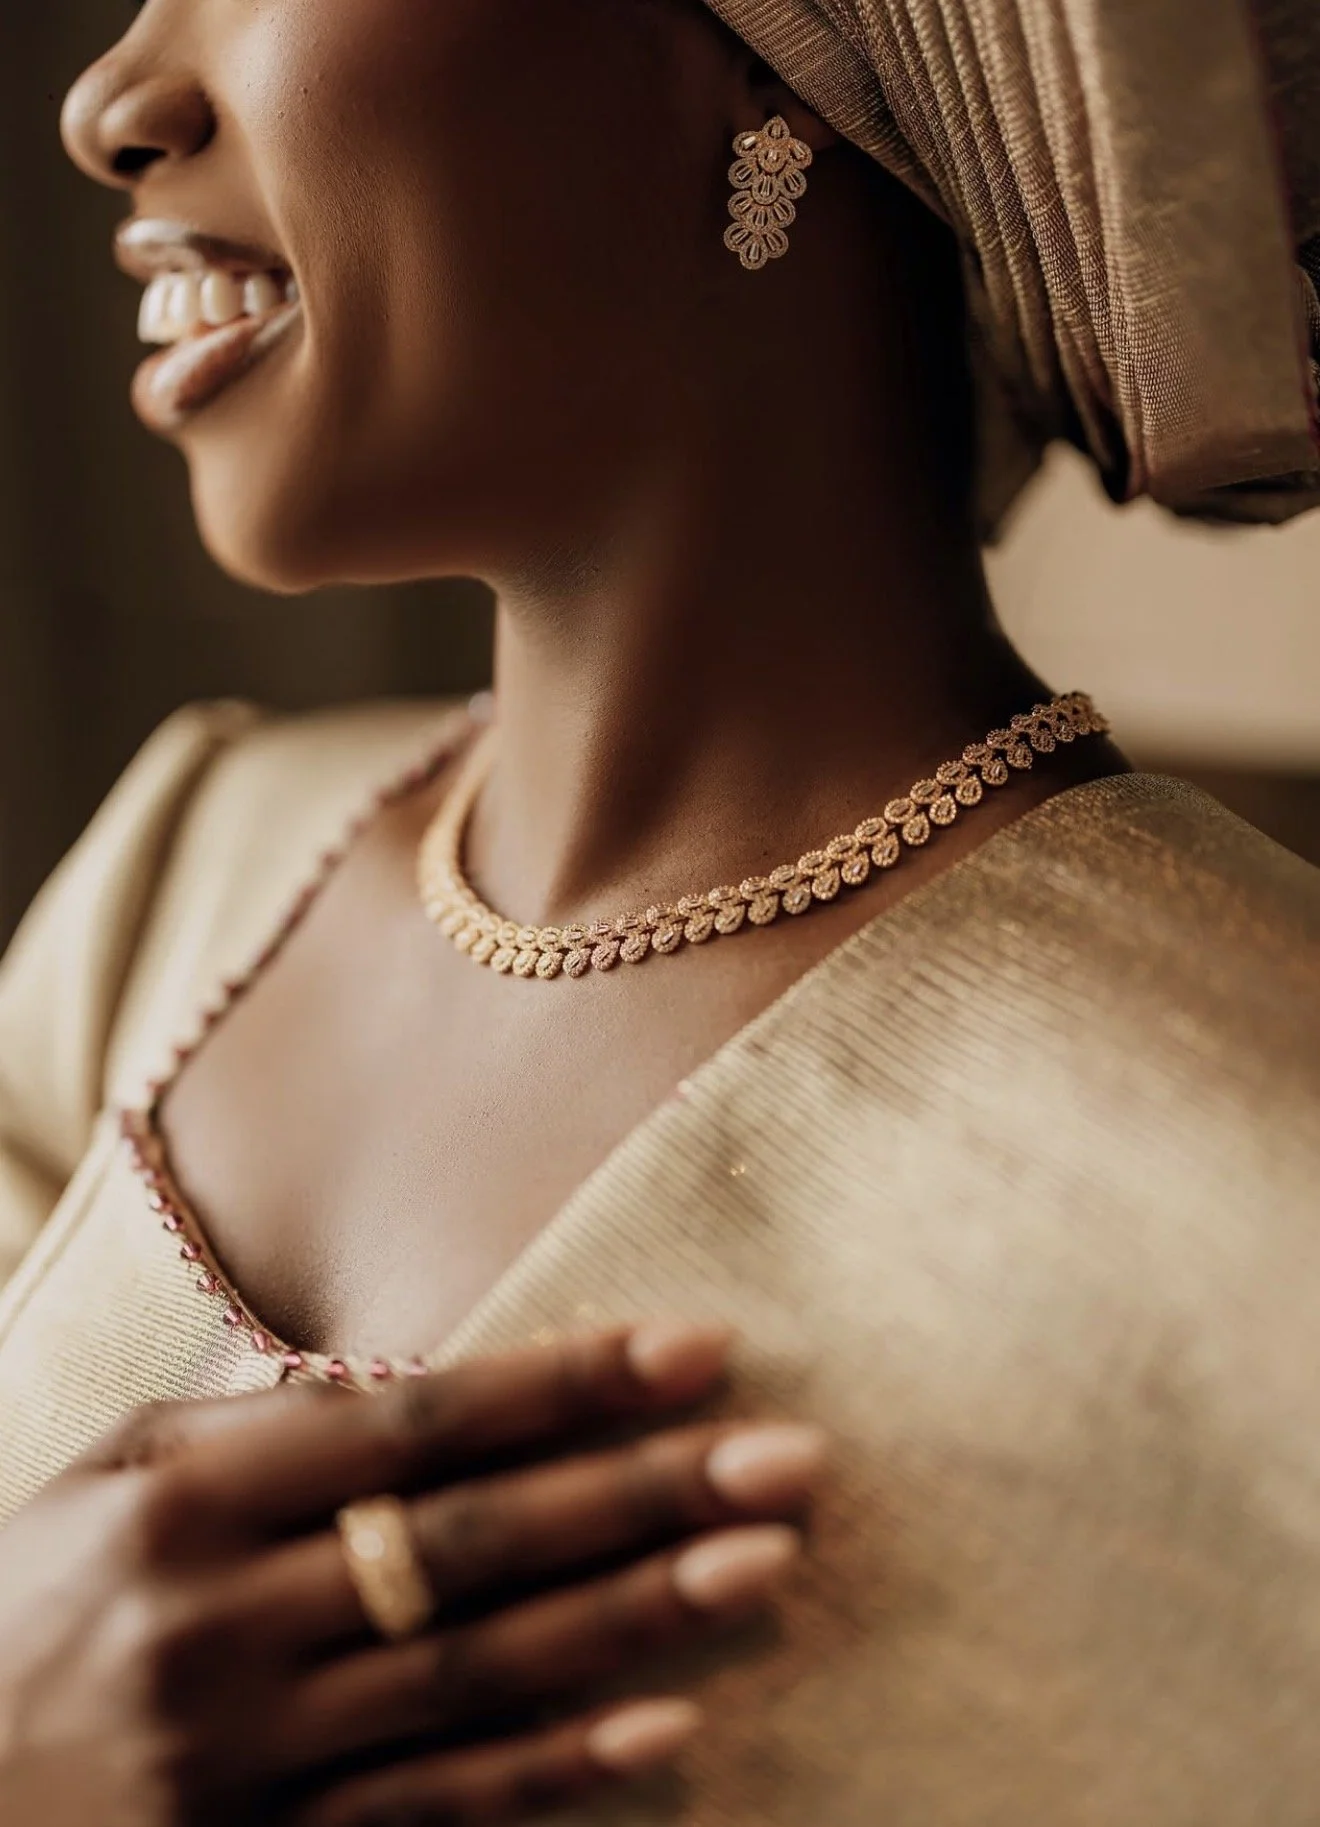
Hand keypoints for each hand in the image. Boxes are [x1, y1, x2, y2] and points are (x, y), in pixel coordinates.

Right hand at [0, 1321, 825, 1824]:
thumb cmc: (36, 1608)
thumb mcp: (112, 1482)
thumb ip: (262, 1429)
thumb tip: (430, 1376)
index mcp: (185, 1504)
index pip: (416, 1425)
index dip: (566, 1383)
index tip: (698, 1346)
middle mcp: (219, 1625)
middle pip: (473, 1544)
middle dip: (643, 1490)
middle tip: (786, 1453)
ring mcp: (246, 1760)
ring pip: (481, 1676)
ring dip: (637, 1617)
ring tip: (767, 1561)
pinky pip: (439, 1812)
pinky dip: (560, 1771)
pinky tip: (671, 1724)